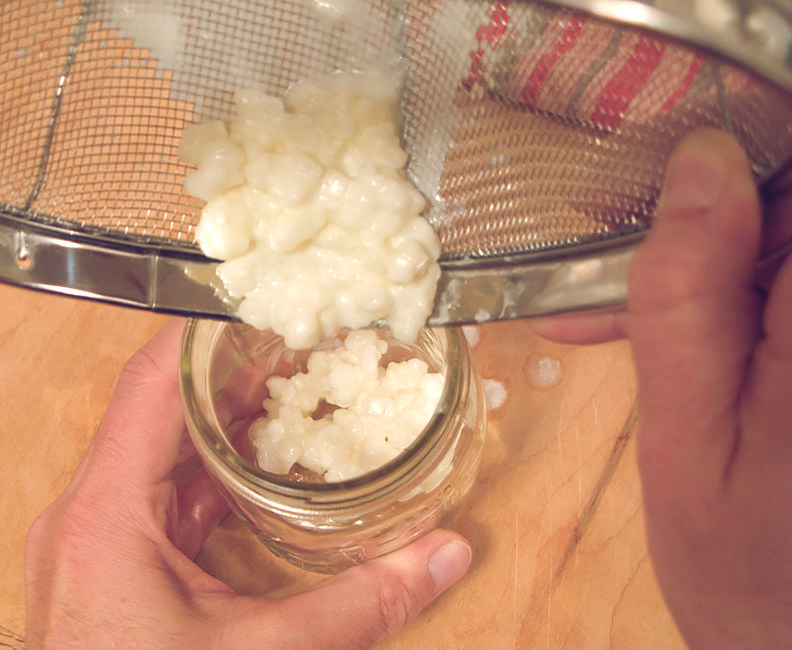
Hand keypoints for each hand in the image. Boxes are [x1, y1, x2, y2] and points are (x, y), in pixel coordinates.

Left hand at [24, 319, 471, 648]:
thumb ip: (359, 604)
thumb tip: (442, 556)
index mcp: (105, 517)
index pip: (150, 386)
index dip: (203, 334)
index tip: (258, 303)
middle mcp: (86, 516)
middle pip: (156, 409)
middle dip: (227, 374)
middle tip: (293, 345)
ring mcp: (94, 540)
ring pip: (157, 449)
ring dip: (218, 421)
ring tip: (283, 390)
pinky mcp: (110, 564)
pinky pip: (158, 492)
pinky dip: (208, 470)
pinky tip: (256, 466)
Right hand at [534, 130, 791, 647]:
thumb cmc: (754, 573)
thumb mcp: (690, 437)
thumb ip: (689, 298)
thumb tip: (699, 165)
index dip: (727, 157)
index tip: (640, 190)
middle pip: (784, 206)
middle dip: (694, 225)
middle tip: (598, 280)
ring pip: (773, 247)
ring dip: (695, 267)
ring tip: (603, 315)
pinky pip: (776, 292)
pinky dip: (721, 300)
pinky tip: (655, 333)